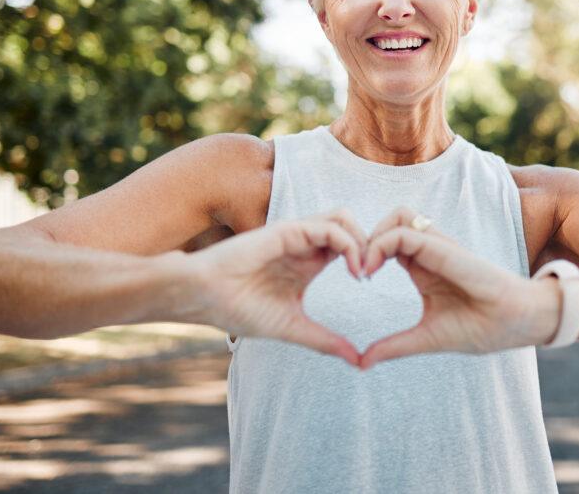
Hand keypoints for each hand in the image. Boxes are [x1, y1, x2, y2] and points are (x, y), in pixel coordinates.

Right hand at [193, 209, 367, 366]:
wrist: (204, 297)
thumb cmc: (239, 309)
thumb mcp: (292, 327)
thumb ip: (325, 340)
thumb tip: (357, 360)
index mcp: (308, 263)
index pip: (349, 247)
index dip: (367, 259)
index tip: (371, 286)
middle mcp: (305, 244)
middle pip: (351, 227)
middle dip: (371, 245)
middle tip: (374, 274)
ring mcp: (297, 235)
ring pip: (343, 218)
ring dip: (362, 240)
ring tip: (363, 271)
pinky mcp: (288, 231)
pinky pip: (329, 227)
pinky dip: (348, 243)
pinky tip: (352, 269)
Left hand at [358, 207, 561, 369]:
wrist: (518, 324)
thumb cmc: (481, 328)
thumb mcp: (426, 338)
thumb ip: (394, 346)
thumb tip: (361, 363)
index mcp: (423, 267)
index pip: (388, 242)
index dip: (367, 253)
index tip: (357, 279)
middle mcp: (429, 251)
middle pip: (389, 221)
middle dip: (365, 238)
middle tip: (355, 269)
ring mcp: (438, 247)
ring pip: (397, 216)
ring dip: (374, 235)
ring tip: (364, 267)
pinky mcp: (445, 249)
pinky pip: (407, 232)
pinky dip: (383, 243)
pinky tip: (372, 269)